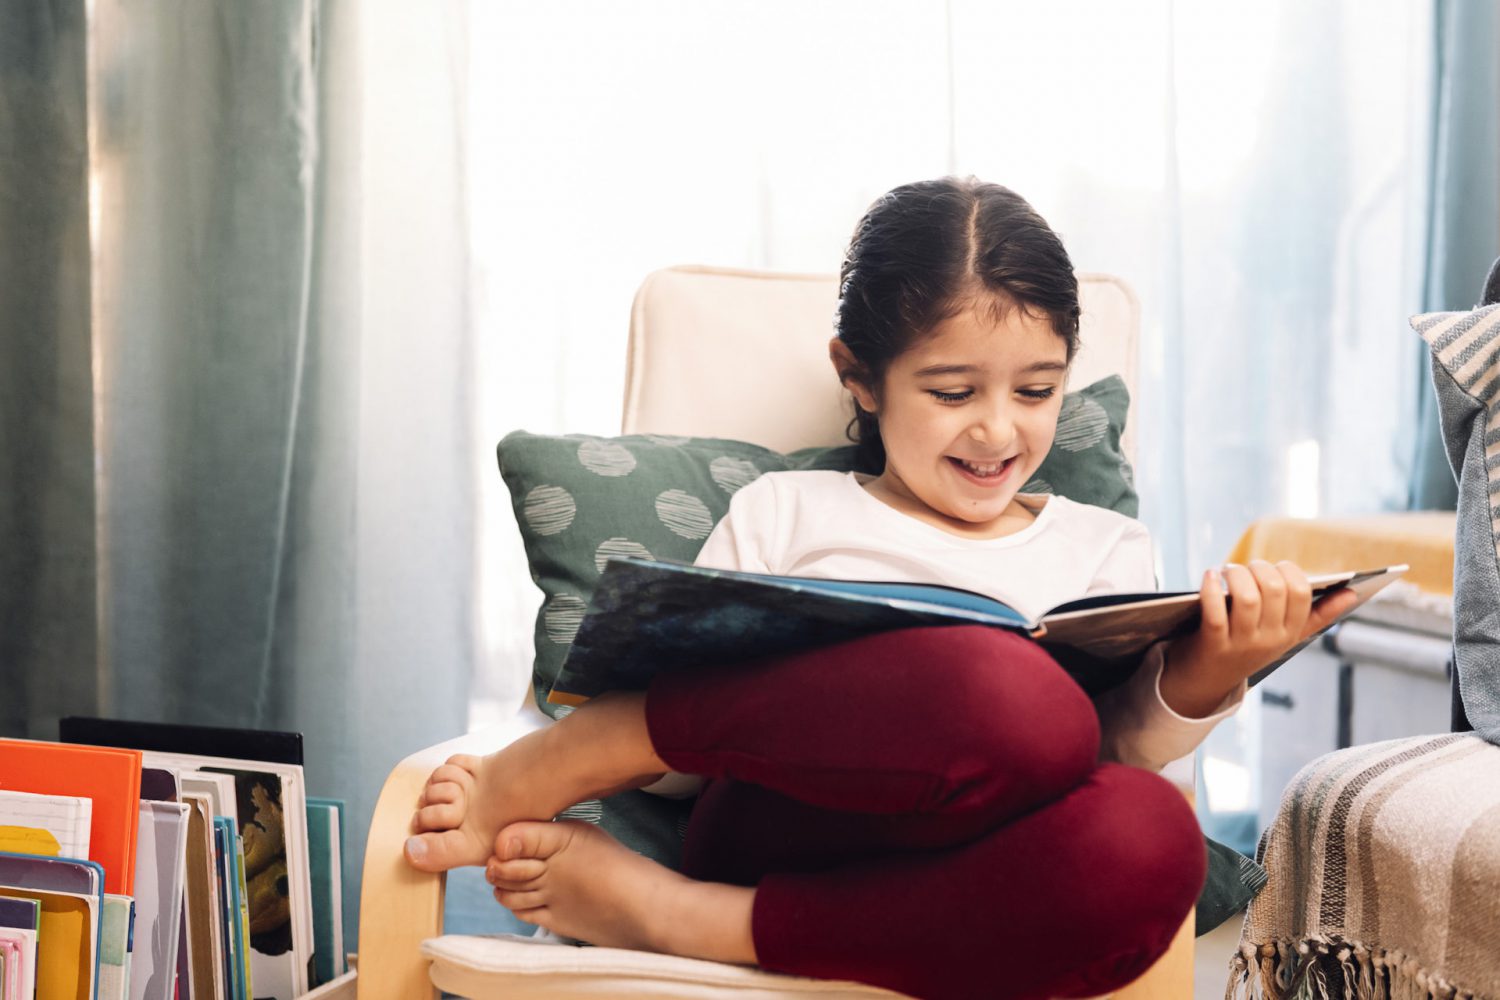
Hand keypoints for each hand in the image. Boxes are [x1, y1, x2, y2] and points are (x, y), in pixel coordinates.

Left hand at [1160, 559, 1358, 717]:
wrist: (1209, 680)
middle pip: (1273, 590)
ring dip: (1236, 575)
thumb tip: (1351, 593)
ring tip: (1227, 570)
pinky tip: (1209, 575)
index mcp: (1291, 633)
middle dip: (1260, 568)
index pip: (1301, 593)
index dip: (1289, 571)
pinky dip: (1210, 589)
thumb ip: (1318, 615)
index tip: (1276, 567)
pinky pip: (1215, 612)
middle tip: (1248, 567)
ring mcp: (1242, 643)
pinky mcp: (1213, 644)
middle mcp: (1270, 639)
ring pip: (1247, 599)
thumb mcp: (1287, 636)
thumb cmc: (1250, 646)